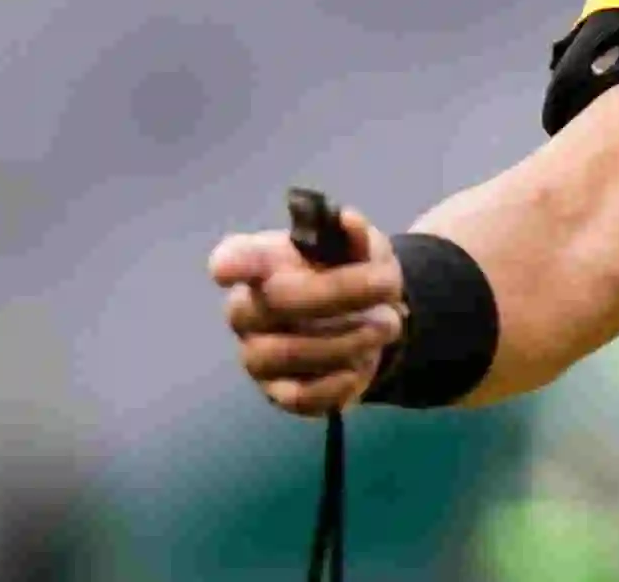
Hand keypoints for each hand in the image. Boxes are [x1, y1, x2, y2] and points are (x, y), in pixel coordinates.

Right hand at [209, 208, 405, 416]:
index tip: (228, 269)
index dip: (230, 264)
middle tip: (390, 287)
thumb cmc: (348, 271)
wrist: (365, 319)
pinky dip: (341, 381)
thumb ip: (355, 236)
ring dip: (350, 338)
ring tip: (389, 323)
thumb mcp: (360, 247)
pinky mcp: (278, 393)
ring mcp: (256, 354)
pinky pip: (302, 397)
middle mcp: (246, 309)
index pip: (233, 259)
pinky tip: (363, 364)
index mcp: (260, 262)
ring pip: (288, 353)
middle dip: (341, 292)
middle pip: (277, 301)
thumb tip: (350, 221)